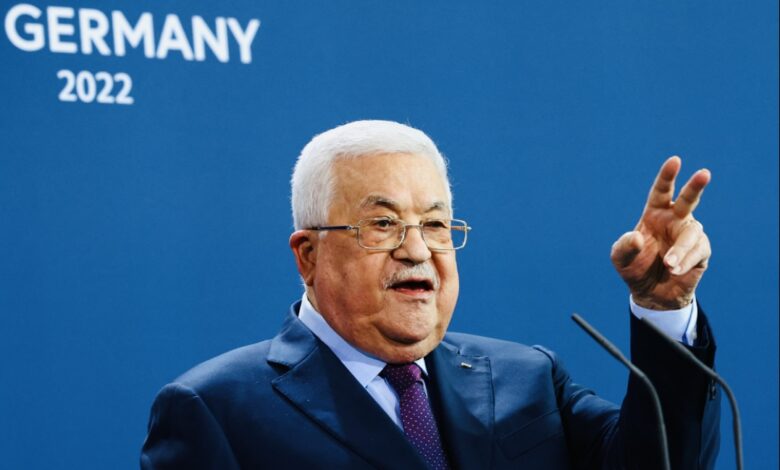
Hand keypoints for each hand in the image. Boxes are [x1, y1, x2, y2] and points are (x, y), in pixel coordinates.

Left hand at [611, 156, 710, 309]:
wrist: (651, 294)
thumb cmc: (635, 268)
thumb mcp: (620, 258)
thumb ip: (624, 247)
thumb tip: (637, 237)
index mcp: (654, 214)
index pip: (661, 191)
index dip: (667, 176)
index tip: (675, 160)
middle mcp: (674, 220)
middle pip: (687, 200)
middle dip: (695, 186)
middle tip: (704, 173)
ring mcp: (689, 235)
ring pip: (692, 233)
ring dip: (680, 249)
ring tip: (669, 265)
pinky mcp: (701, 252)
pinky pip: (698, 252)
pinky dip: (685, 261)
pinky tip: (675, 270)